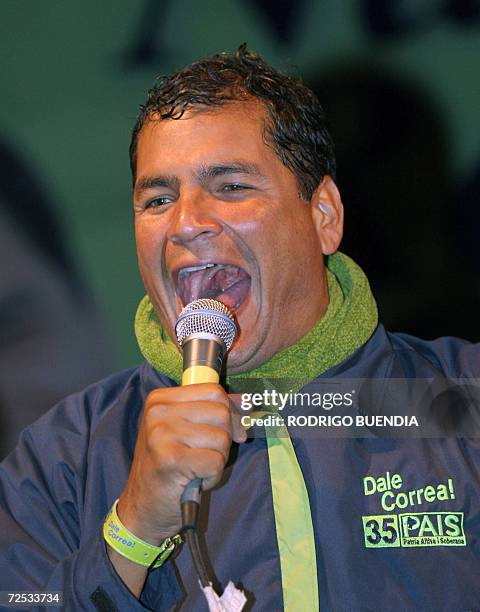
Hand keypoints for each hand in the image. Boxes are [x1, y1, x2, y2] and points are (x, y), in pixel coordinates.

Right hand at [116, 383, 246, 544]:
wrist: (142, 507)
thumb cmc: (167, 467)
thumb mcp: (185, 430)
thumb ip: (213, 411)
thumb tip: (247, 401)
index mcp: (160, 399)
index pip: (214, 391)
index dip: (229, 412)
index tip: (224, 431)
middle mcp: (158, 412)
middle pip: (221, 412)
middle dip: (223, 438)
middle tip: (203, 454)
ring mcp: (161, 434)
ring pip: (222, 438)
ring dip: (217, 459)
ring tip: (196, 467)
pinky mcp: (170, 459)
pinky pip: (216, 461)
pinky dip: (212, 475)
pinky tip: (194, 479)